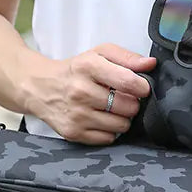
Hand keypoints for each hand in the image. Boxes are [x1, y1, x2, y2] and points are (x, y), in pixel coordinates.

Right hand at [32, 43, 156, 144]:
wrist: (40, 87)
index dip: (142, 87)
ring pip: (121, 125)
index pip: (128, 82)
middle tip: (121, 98)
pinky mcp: (73, 132)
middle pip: (128, 107)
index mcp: (88, 67)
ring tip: (110, 109)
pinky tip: (100, 119)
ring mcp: (76, 114)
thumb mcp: (99, 54)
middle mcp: (80, 91)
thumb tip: (150, 64)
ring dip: (121, 118)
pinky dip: (109, 130)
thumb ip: (127, 57)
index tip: (141, 88)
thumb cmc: (75, 70)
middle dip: (131, 103)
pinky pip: (108, 138)